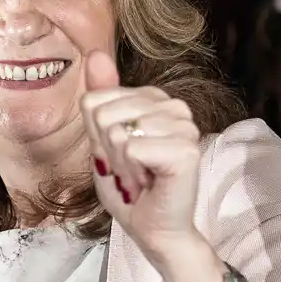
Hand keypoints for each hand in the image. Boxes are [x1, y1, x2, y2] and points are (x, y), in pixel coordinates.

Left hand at [79, 52, 201, 261]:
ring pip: (116, 132)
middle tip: (131, 170)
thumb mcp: (102, 140)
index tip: (119, 157)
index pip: (94, 101)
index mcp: (153, 98)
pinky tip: (150, 183)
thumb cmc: (129, 187)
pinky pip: (131, 148)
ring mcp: (184, 125)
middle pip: (103, 115)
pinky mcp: (186, 148)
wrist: (152, 228)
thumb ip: (101, 99)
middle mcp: (173, 105)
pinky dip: (131, 173)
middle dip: (107, 151)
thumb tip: (95, 53)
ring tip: (142, 176)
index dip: (96, 137)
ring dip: (120, 165)